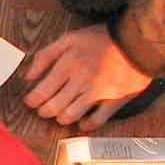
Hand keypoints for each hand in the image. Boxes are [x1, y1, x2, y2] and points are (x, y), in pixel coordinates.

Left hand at [21, 25, 157, 129]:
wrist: (137, 42)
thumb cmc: (102, 39)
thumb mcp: (69, 38)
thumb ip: (45, 56)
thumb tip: (27, 76)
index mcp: (68, 64)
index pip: (41, 92)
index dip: (31, 101)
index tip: (30, 101)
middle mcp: (81, 81)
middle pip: (53, 108)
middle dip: (44, 111)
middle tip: (43, 109)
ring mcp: (98, 93)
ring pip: (70, 116)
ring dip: (61, 118)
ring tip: (60, 113)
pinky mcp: (114, 101)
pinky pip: (96, 121)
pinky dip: (86, 125)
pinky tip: (82, 121)